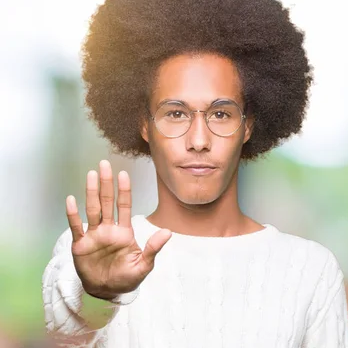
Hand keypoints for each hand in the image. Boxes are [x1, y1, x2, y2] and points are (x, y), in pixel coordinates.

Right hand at [65, 160, 170, 299]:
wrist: (107, 292)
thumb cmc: (127, 278)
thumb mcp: (144, 265)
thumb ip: (153, 248)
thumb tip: (167, 232)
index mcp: (124, 232)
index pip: (124, 206)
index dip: (124, 190)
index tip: (123, 174)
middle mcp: (108, 229)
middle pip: (106, 202)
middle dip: (106, 183)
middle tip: (104, 164)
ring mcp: (94, 235)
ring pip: (92, 209)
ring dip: (91, 192)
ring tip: (91, 175)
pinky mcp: (80, 245)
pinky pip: (76, 226)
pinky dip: (73, 214)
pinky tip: (71, 200)